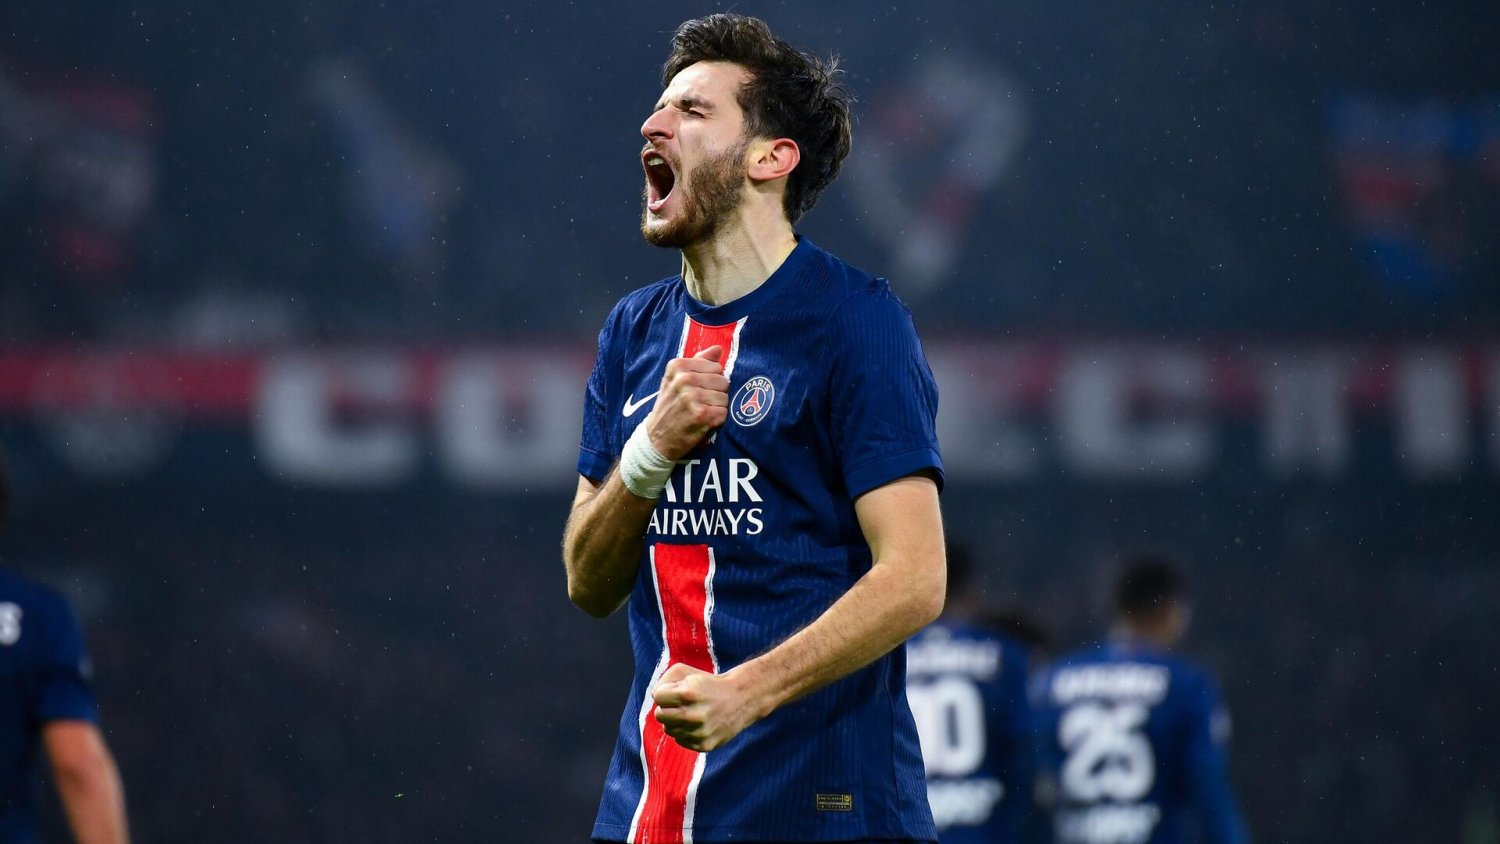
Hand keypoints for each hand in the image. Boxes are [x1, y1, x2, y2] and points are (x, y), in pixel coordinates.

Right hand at [644, 345, 728, 459]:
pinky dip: (717, 420)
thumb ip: (698, 362)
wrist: (656, 438)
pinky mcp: (701, 415)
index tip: (698, 389)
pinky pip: (724, 412)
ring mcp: (692, 397)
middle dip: (716, 394)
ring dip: (717, 408)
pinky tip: (703, 422)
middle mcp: (684, 379)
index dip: (711, 380)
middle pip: (723, 381)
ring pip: (725, 397)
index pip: (716, 367)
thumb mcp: (675, 379)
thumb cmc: (670, 406)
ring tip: (701, 413)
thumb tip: (718, 349)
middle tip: (700, 404)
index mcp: (678, 366)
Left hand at [651, 662, 760, 751]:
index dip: (665, 692)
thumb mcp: (686, 672)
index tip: (676, 691)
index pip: (657, 697)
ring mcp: (698, 733)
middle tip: (681, 704)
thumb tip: (655, 698)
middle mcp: (693, 715)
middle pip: (659, 715)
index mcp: (688, 694)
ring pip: (669, 729)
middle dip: (667, 708)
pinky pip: (680, 740)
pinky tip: (698, 724)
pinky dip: (685, 732)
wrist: (740, 699)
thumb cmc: (708, 683)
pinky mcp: (703, 745)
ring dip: (676, 721)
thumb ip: (664, 681)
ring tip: (692, 713)